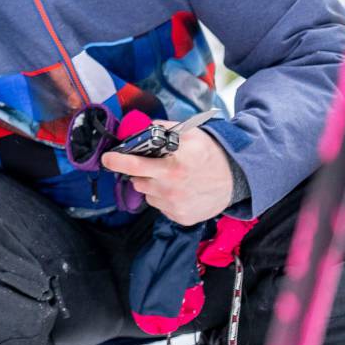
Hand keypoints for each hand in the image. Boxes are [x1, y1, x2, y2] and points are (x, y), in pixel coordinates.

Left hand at [102, 122, 234, 225]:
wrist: (236, 178)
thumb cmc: (211, 153)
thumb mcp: (190, 134)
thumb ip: (163, 128)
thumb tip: (141, 127)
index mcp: (172, 167)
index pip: (133, 165)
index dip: (116, 160)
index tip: (108, 158)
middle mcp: (171, 189)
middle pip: (136, 180)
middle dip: (139, 171)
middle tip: (155, 165)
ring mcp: (175, 205)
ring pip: (147, 194)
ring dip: (152, 185)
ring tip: (171, 177)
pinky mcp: (180, 217)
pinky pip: (159, 206)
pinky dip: (163, 198)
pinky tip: (179, 190)